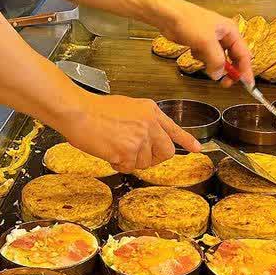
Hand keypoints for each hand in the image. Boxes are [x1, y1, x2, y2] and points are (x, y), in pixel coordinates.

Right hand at [61, 93, 200, 171]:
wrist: (78, 112)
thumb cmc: (95, 110)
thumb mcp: (127, 107)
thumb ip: (142, 121)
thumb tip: (147, 139)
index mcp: (150, 111)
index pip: (173, 129)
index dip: (186, 140)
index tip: (197, 149)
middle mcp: (150, 123)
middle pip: (165, 152)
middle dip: (152, 158)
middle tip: (136, 155)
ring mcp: (140, 138)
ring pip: (145, 163)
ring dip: (130, 161)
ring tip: (114, 146)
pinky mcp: (128, 151)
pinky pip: (129, 167)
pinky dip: (118, 164)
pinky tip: (108, 151)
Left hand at [159, 1, 253, 86]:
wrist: (168, 15)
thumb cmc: (189, 22)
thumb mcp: (207, 42)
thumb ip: (216, 61)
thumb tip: (219, 75)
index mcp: (231, 31)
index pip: (244, 54)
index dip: (246, 70)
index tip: (247, 84)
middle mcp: (224, 35)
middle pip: (233, 58)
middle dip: (228, 70)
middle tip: (225, 83)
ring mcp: (211, 39)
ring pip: (218, 59)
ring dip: (211, 63)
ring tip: (201, 56)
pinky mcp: (200, 43)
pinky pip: (206, 57)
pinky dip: (201, 58)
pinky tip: (193, 51)